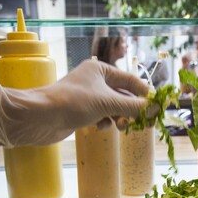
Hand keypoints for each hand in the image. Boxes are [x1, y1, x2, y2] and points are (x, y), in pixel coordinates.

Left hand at [0, 60, 149, 146]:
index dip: (144, 94)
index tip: (157, 108)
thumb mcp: (108, 103)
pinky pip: (101, 116)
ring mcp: (86, 96)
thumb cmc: (73, 103)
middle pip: (122, 95)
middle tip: (141, 123)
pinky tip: (101, 127)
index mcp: (100, 69)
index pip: (131, 80)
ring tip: (120, 126)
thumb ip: (134, 106)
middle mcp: (94, 80)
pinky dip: (104, 122)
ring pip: (112, 107)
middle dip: (130, 109)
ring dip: (118, 117)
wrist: (40, 117)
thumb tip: (156, 108)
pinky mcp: (80, 111)